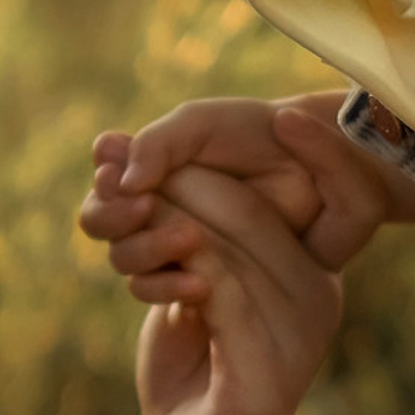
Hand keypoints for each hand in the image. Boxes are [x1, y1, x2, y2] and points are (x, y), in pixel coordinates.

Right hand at [81, 94, 404, 278]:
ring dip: (143, 248)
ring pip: (122, 259)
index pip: (103, 181)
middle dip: (113, 218)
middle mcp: (155, 205)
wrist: (315, 168)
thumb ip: (155, 145)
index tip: (124, 179)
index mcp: (150, 165)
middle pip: (99, 222)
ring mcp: (173, 244)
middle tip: (145, 208)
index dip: (106, 184)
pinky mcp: (197, 278)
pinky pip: (156, 291)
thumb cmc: (258, 134)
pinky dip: (165, 285)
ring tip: (190, 236)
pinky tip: (197, 280)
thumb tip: (120, 182)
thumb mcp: (200, 124)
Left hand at [122, 161, 342, 414]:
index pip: (264, 195)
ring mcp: (301, 338)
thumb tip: (126, 154)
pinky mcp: (270, 374)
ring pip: (227, 248)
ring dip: (159, 219)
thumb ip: (181, 235)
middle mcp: (320, 300)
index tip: (133, 141)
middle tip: (110, 165)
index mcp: (311, 273)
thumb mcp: (187, 292)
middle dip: (174, 181)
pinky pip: (222, 296)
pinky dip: (174, 268)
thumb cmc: (187, 377)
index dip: (199, 163)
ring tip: (108, 202)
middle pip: (246, 212)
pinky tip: (137, 261)